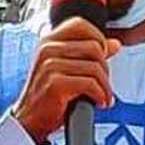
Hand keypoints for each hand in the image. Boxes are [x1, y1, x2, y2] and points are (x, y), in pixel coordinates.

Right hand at [13, 18, 121, 144]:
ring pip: (95, 67)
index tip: (102, 57)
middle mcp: (48, 49)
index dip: (98, 39)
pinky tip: (99, 102)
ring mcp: (50, 65)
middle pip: (94, 47)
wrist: (30, 119)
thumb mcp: (67, 68)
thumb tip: (115, 44)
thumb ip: (90, 54)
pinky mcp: (56, 83)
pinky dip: (100, 95)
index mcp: (49, 40)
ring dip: (105, 86)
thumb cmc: (48, 96)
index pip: (81, 25)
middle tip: (103, 84)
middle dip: (105, 69)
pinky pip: (90, 84)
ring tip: (103, 97)